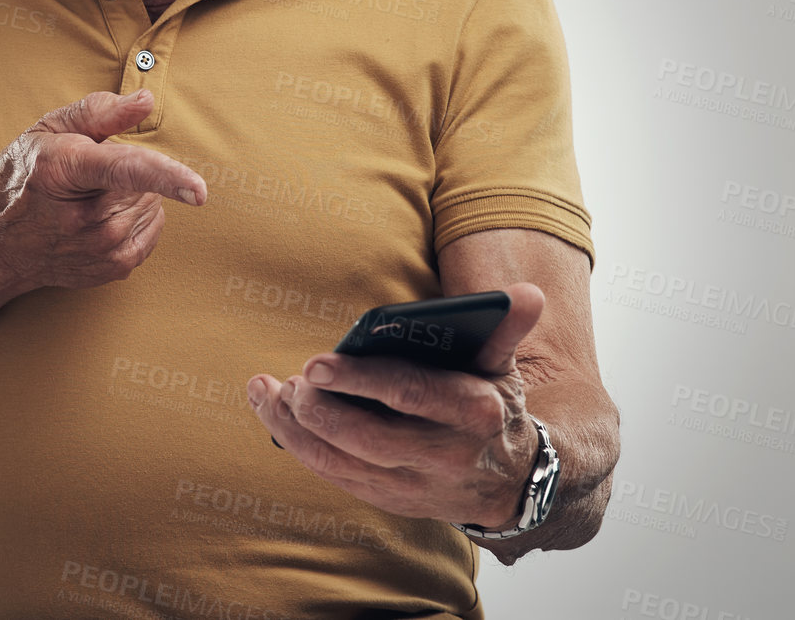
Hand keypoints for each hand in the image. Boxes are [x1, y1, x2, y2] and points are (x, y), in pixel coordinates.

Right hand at [0, 88, 206, 293]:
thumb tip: (146, 100)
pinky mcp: (110, 270)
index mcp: (65, 169)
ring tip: (87, 201)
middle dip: (126, 172)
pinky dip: (139, 219)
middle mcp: (81, 217)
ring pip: (151, 206)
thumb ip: (101, 110)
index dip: (166, 178)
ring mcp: (97, 249)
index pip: (124, 170)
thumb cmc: (23, 176)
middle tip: (85, 179)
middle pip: (143, 182)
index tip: (200, 191)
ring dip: (132, 197)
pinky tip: (104, 218)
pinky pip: (153, 232)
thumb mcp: (50, 130)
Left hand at [247, 282, 545, 528]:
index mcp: (473, 412)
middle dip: (318, 411)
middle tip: (288, 382)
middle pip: (366, 437)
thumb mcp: (503, 368)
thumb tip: (527, 292)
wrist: (512, 484)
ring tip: (268, 394)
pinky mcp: (392, 501)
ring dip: (295, 431)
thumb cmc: (494, 408)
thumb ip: (505, 327)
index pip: (408, 393)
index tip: (315, 363)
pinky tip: (277, 417)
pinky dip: (301, 449)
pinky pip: (336, 478)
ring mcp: (415, 485)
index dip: (358, 379)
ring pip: (342, 464)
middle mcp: (443, 455)